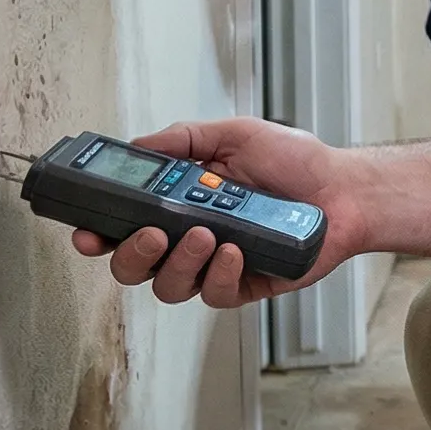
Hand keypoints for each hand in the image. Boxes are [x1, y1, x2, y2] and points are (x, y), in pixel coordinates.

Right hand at [70, 118, 372, 307]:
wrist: (344, 189)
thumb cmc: (294, 162)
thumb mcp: (236, 135)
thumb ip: (185, 139)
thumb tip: (138, 145)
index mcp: (177, 203)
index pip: (121, 226)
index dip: (96, 234)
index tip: (86, 233)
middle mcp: (188, 239)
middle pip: (133, 267)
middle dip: (131, 254)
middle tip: (154, 233)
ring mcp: (214, 266)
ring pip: (169, 286)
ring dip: (179, 262)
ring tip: (205, 234)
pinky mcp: (245, 286)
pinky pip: (216, 294)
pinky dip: (221, 273)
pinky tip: (236, 250)